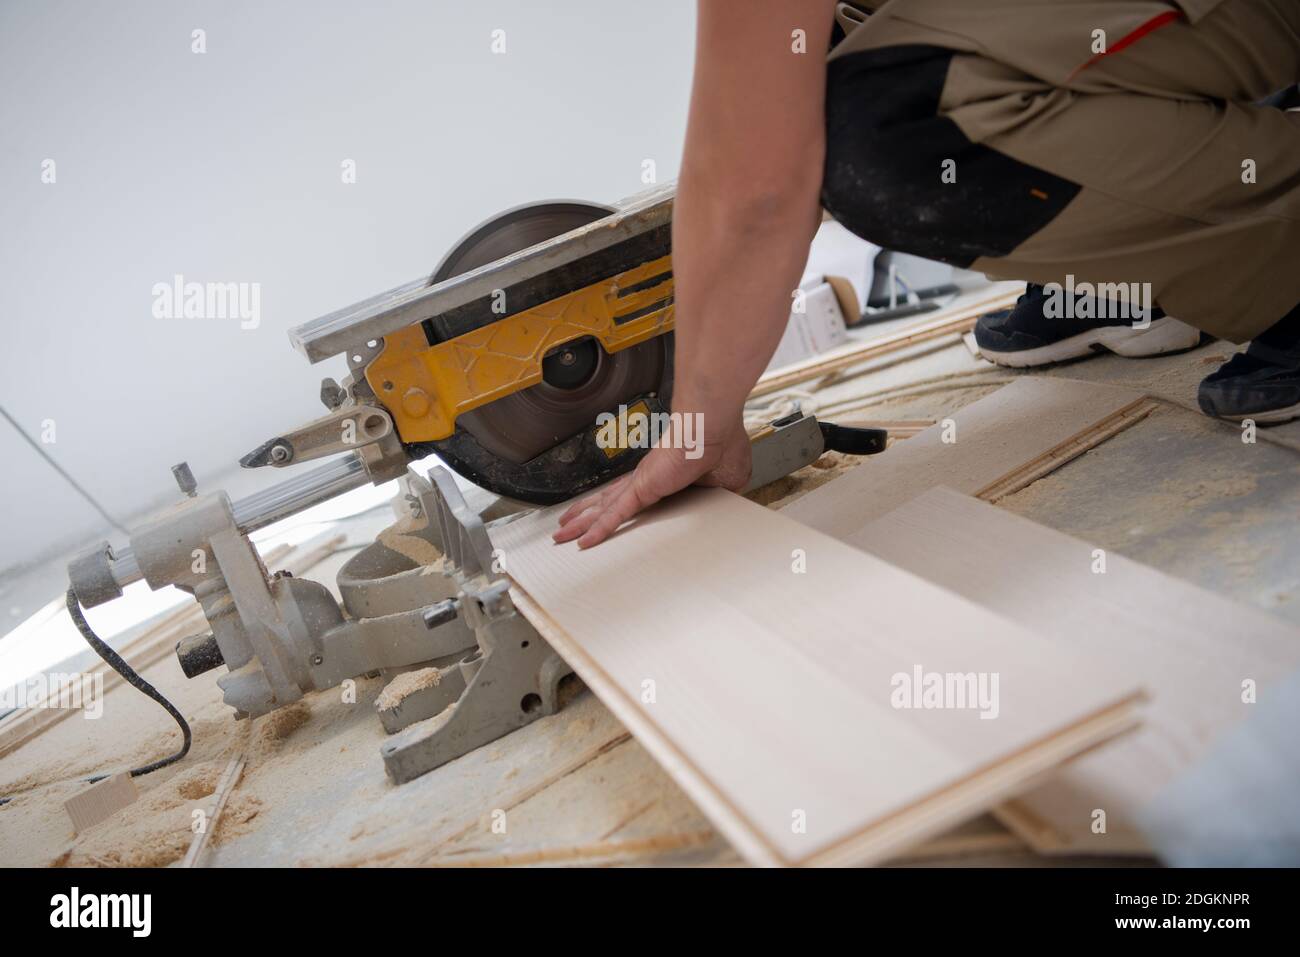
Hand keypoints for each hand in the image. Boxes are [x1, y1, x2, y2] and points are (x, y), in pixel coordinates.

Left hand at [553, 419, 750, 547]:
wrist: (711, 428)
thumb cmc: (721, 443)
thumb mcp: (726, 481)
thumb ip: (716, 496)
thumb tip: (722, 507)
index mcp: (666, 476)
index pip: (634, 496)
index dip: (618, 507)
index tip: (607, 517)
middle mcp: (646, 479)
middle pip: (608, 502)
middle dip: (585, 516)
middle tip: (567, 527)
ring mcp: (641, 484)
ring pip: (603, 509)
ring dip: (581, 523)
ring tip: (561, 535)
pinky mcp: (641, 489)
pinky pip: (615, 515)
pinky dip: (599, 529)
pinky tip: (584, 542)